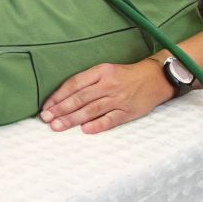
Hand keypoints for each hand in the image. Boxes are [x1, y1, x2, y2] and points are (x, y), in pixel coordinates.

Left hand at [39, 59, 169, 133]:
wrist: (156, 78)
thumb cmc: (125, 76)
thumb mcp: (106, 71)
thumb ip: (87, 82)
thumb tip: (63, 98)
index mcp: (100, 72)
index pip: (74, 84)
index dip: (58, 96)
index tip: (46, 107)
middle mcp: (108, 84)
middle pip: (80, 97)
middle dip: (61, 109)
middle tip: (46, 119)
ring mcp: (119, 98)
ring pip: (92, 109)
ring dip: (73, 119)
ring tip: (58, 126)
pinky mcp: (129, 111)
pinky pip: (111, 119)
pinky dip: (98, 125)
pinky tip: (85, 130)